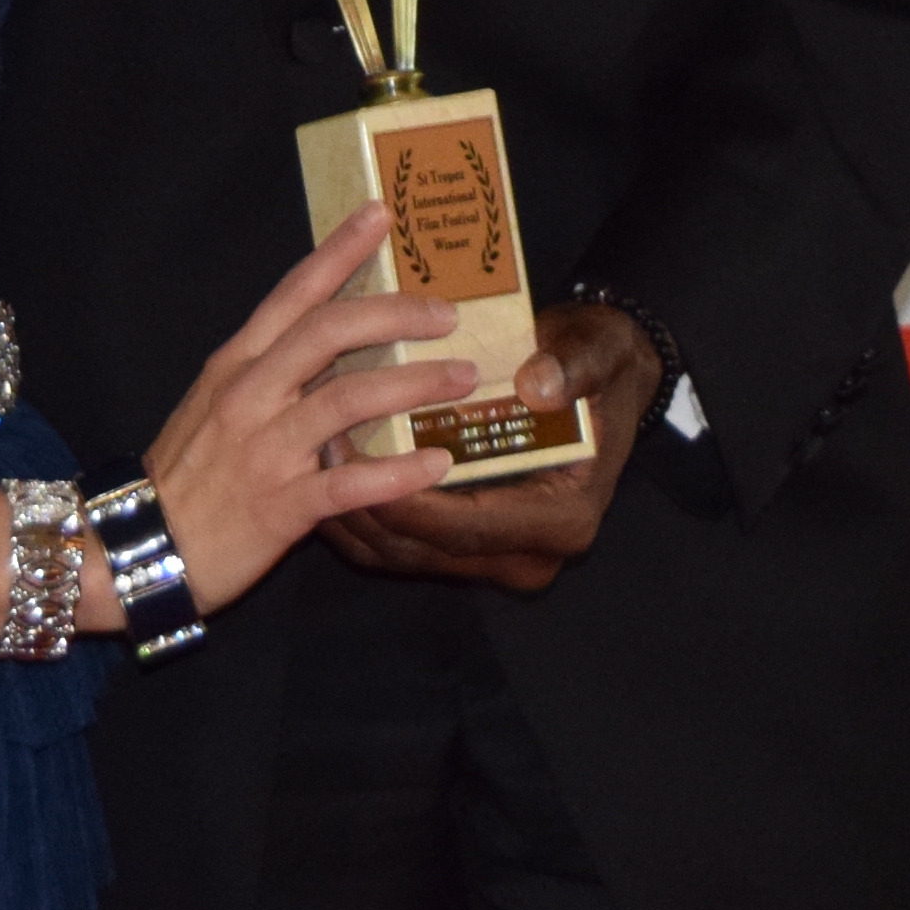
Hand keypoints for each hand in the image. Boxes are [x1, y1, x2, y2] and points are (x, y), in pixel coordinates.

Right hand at [135, 207, 484, 618]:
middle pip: (329, 332)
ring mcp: (266, 449)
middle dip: (395, 314)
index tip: (379, 215)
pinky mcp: (281, 506)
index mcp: (237, 364)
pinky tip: (437, 463)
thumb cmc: (187, 474)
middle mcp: (251, 394)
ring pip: (348, 398)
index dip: (338, 250)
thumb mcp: (217, 404)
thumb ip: (268, 374)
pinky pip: (350, 483)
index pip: (294, 293)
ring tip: (462, 378)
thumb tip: (335, 350)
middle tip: (447, 312)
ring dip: (413, 384)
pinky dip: (398, 471)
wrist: (138, 547)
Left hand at [311, 299, 660, 594]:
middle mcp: (527, 554)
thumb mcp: (599, 352)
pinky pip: (398, 545)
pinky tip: (324, 471)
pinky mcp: (464, 547)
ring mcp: (493, 557)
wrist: (600, 383)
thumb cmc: (597, 366)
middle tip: (313, 453)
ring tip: (308, 456)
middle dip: (362, 507)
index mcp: (562, 521)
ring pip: (403, 554)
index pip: (467, 528)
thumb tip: (540, 384)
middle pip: (425, 550)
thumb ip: (576, 367)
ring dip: (351, 513)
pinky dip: (359, 515)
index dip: (404, 500)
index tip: (352, 460)